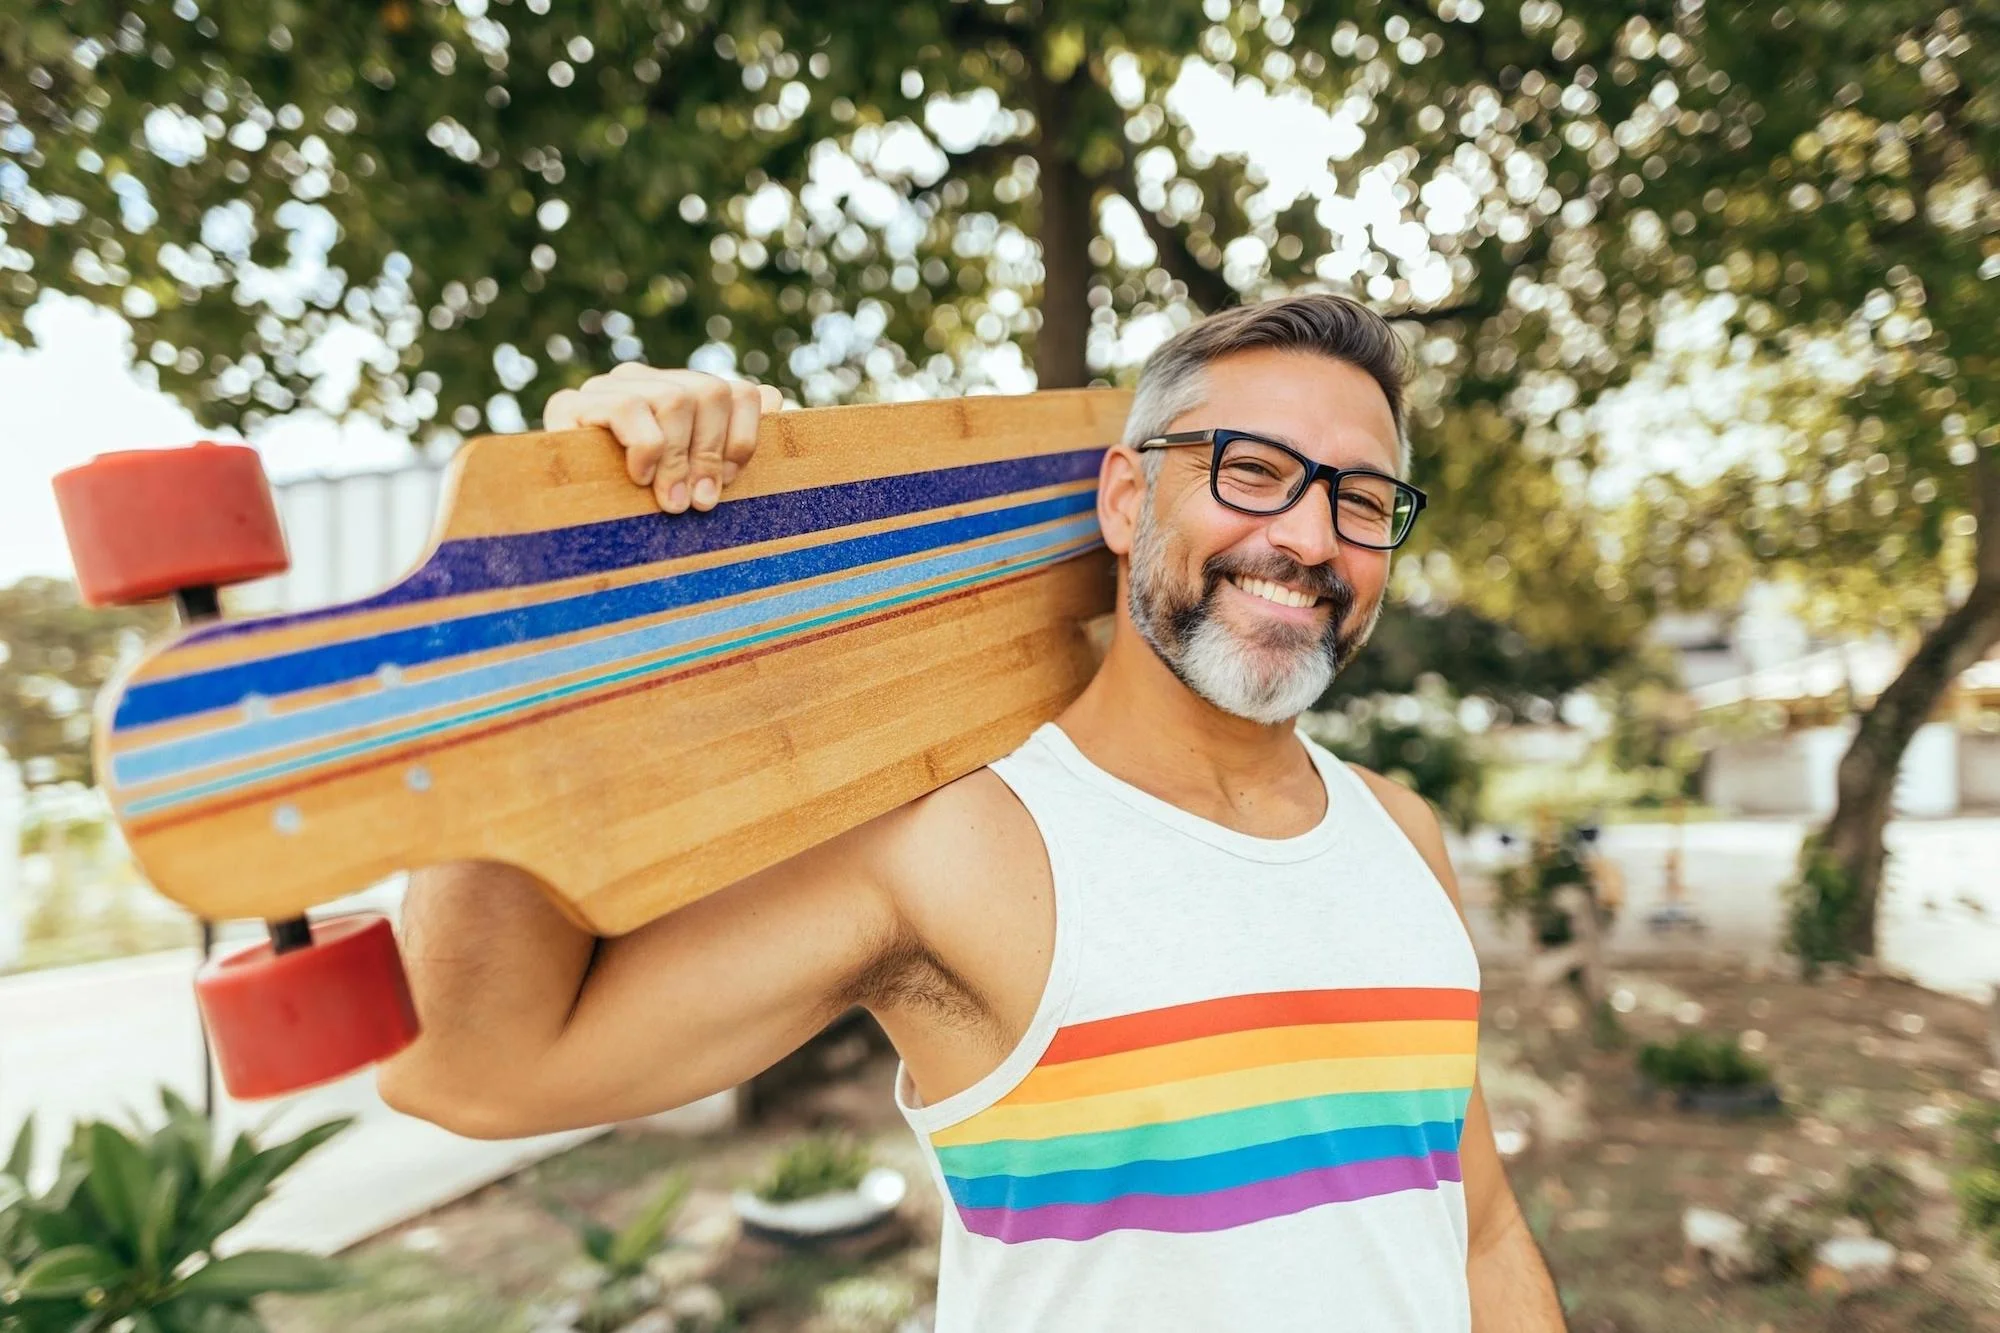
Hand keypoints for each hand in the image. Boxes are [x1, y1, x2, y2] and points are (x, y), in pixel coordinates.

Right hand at [542, 365, 782, 513]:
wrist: (560, 522)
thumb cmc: (641, 507)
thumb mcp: (695, 479)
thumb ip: (732, 442)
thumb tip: (776, 400)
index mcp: (682, 394)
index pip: (739, 392)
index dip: (744, 438)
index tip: (731, 483)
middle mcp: (648, 381)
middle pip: (710, 393)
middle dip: (711, 454)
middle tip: (700, 503)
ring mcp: (610, 388)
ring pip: (674, 399)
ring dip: (679, 457)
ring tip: (671, 501)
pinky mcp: (571, 404)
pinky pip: (627, 409)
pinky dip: (644, 447)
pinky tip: (639, 477)